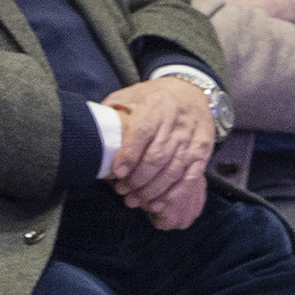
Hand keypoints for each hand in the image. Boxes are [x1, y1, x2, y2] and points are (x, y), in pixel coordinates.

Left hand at [100, 75, 216, 225]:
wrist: (192, 91)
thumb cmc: (155, 97)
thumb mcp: (132, 94)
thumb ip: (113, 109)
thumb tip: (92, 128)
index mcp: (157, 106)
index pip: (142, 133)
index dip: (129, 155)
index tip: (117, 173)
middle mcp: (176, 123)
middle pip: (157, 157)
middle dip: (138, 179)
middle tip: (122, 191)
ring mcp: (192, 139)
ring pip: (173, 170)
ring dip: (152, 190)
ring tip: (134, 200)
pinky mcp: (203, 151)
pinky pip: (190, 177)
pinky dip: (174, 193)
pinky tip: (159, 202)